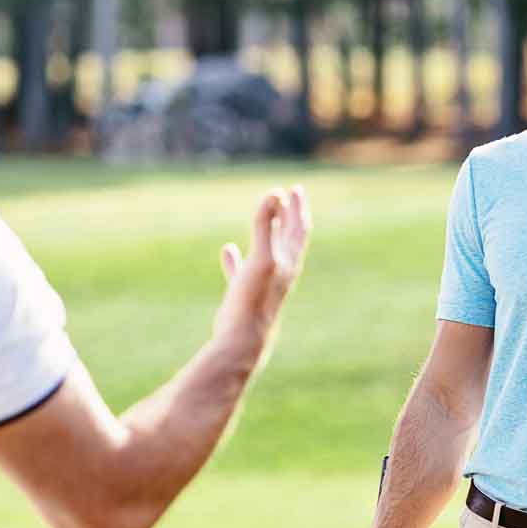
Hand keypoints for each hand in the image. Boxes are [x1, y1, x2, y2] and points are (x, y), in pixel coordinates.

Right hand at [214, 185, 311, 352]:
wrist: (242, 339)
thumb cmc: (254, 299)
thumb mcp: (262, 257)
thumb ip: (265, 225)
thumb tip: (275, 193)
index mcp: (288, 262)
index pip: (298, 228)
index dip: (298, 208)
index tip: (295, 189)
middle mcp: (281, 272)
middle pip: (290, 238)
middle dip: (290, 216)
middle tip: (290, 195)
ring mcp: (263, 283)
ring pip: (269, 253)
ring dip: (268, 233)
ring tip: (266, 218)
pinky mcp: (245, 295)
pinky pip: (241, 271)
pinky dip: (237, 258)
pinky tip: (228, 250)